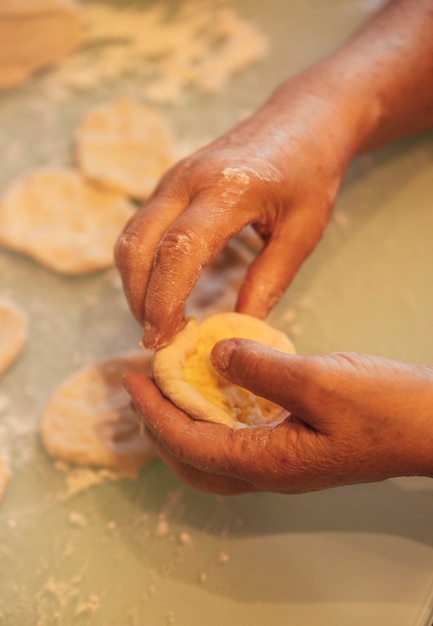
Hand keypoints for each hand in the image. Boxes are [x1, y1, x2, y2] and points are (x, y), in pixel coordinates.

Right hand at [115, 73, 356, 349]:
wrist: (302, 120)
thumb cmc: (310, 176)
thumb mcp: (303, 232)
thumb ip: (270, 281)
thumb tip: (240, 330)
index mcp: (228, 190)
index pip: (177, 250)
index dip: (163, 299)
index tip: (164, 339)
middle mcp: (188, 179)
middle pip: (138, 244)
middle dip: (139, 299)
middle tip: (156, 340)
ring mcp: (173, 177)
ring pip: (131, 237)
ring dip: (134, 284)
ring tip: (156, 322)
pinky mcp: (169, 182)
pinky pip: (140, 227)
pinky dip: (140, 264)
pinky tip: (159, 289)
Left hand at [123, 341, 432, 493]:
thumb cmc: (386, 409)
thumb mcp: (319, 381)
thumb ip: (262, 369)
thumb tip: (215, 356)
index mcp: (269, 461)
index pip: (190, 444)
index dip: (154, 413)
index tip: (132, 379)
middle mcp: (270, 469)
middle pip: (194, 462)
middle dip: (161, 426)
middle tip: (145, 387)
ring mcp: (284, 461)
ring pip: (214, 454)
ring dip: (185, 423)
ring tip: (172, 386)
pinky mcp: (296, 446)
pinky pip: (239, 437)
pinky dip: (216, 416)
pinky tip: (220, 387)